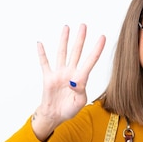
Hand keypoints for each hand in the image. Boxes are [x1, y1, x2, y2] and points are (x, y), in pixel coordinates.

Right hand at [32, 24, 105, 140]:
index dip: (97, 49)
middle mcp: (71, 72)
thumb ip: (79, 92)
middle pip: (76, 52)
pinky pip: (44, 64)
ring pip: (62, 53)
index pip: (90, 60)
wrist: (56, 116)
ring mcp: (59, 74)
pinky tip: (40, 44)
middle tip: (83, 25)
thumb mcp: (79, 103)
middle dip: (80, 39)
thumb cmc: (70, 109)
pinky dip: (42, 54)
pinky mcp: (48, 78)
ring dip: (64, 40)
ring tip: (66, 27)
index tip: (102, 37)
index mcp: (81, 78)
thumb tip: (73, 81)